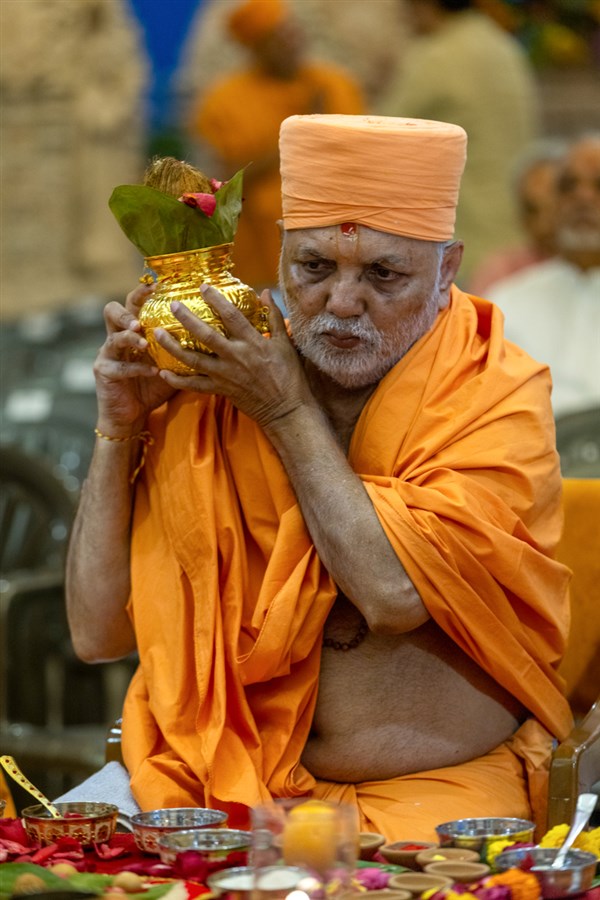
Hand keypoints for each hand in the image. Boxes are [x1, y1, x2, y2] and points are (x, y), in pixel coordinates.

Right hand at [93, 284, 175, 433]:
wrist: (132, 413)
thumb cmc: (154, 385)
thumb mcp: (171, 362)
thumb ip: (184, 345)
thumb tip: (217, 331)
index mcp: (133, 329)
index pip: (135, 303)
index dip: (143, 291)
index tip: (158, 284)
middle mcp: (116, 336)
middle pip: (112, 311)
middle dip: (127, 311)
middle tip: (141, 318)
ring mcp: (107, 353)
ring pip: (113, 337)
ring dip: (129, 337)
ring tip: (144, 341)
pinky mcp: (104, 371)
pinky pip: (120, 366)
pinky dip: (138, 368)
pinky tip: (153, 371)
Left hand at [153, 287, 314, 429]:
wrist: (286, 410)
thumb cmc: (289, 375)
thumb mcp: (285, 343)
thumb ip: (274, 316)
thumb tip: (265, 292)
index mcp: (253, 342)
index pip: (231, 316)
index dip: (216, 300)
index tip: (203, 286)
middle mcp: (236, 357)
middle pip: (206, 335)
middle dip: (187, 319)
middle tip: (173, 305)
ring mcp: (225, 375)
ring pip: (194, 359)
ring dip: (174, 347)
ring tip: (158, 334)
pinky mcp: (221, 390)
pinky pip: (195, 385)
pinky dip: (178, 381)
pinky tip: (163, 373)